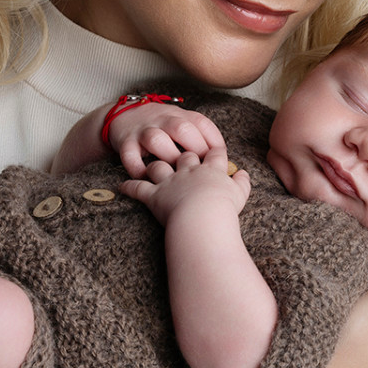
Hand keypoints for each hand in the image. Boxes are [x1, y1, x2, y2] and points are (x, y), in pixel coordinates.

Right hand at [109, 104, 225, 177]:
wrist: (124, 114)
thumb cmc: (161, 125)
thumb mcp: (181, 122)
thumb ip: (200, 137)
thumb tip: (224, 163)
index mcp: (181, 115)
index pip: (202, 124)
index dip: (214, 142)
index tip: (221, 161)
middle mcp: (163, 120)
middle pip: (181, 128)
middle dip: (195, 149)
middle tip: (202, 173)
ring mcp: (144, 130)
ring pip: (156, 139)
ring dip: (167, 157)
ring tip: (175, 176)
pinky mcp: (125, 142)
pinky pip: (129, 155)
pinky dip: (137, 169)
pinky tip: (147, 179)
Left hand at [117, 147, 250, 223]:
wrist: (203, 216)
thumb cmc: (224, 207)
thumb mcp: (240, 194)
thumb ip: (243, 182)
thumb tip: (244, 173)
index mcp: (210, 169)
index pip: (213, 153)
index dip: (214, 150)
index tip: (214, 150)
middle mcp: (188, 170)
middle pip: (184, 155)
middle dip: (182, 153)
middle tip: (181, 154)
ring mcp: (169, 181)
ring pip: (158, 166)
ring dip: (154, 166)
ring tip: (150, 166)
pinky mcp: (154, 195)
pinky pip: (138, 189)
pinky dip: (129, 187)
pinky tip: (123, 186)